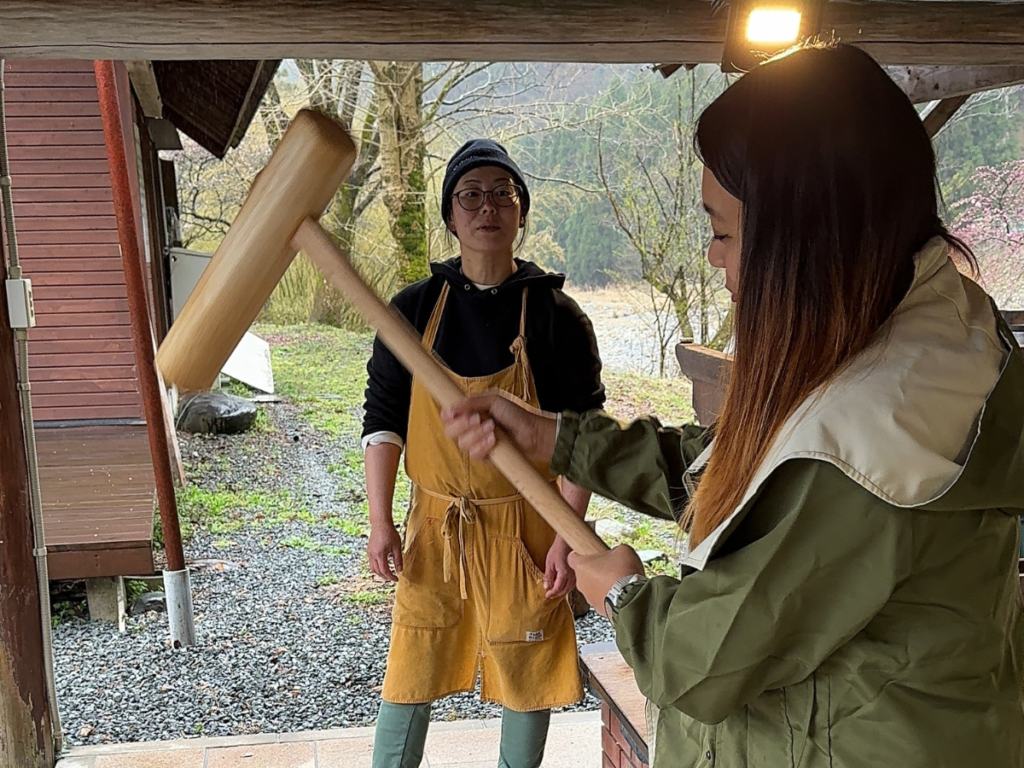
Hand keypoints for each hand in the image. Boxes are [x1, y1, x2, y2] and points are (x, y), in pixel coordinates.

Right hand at [367, 521, 403, 582]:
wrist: (380, 523)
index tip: (396, 579)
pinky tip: (383, 565)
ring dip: (380, 573)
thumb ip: (398, 559)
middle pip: (377, 571)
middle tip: (393, 577)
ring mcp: (369, 553)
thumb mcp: (397, 546)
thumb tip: (400, 570)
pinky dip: (377, 567)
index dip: (391, 577)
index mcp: (380, 554)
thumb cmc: (390, 533)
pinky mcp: (369, 550)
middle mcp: (372, 555)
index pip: (384, 571)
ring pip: (373, 568)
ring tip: (388, 573)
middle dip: (385, 576)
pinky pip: (371, 562)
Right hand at [442, 392, 556, 464]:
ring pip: (462, 444)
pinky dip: (483, 446)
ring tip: (493, 428)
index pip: (448, 416)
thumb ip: (471, 402)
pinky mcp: (483, 457)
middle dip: (463, 424)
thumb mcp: (493, 400)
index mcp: (469, 413)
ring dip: (477, 434)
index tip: (453, 413)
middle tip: (478, 418)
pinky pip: (474, 454)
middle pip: (450, 431)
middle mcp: (469, 429)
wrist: (532, 432)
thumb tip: (450, 407)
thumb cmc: (514, 414)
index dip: (447, 415)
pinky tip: (494, 440)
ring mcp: (476, 444)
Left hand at [544, 536, 575, 598]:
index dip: (552, 593)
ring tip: (556, 591)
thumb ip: (548, 576)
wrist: (567, 541)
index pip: (558, 589)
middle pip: (565, 590)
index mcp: (564, 574)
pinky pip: (573, 583)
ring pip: (570, 588)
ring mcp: (576, 574)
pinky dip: (567, 587)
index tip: (547, 595)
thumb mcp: (549, 563)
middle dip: (557, 594)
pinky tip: (563, 585)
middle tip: (550, 595)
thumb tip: (546, 586)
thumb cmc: (558, 549)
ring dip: (563, 591)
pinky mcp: (577, 571)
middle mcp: (572, 576)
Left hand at [568, 546, 644, 618]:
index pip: (572, 558)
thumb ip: (613, 551)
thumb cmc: (623, 572)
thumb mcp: (622, 550)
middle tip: (609, 568)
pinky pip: (600, 599)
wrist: (631, 597)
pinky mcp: (598, 608)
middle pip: (583, 574)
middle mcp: (581, 582)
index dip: (580, 555)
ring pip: (591, 588)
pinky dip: (607, 596)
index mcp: (581, 565)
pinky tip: (619, 592)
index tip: (588, 554)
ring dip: (601, 584)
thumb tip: (616, 554)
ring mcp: (588, 597)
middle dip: (594, 571)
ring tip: (617, 582)